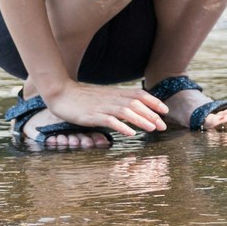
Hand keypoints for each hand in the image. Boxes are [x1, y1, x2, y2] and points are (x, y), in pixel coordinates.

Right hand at [37, 78, 167, 136]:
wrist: (61, 93)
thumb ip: (117, 100)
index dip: (154, 102)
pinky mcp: (92, 115)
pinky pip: (109, 120)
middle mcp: (112, 98)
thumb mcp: (104, 96)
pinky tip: (130, 133)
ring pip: (126, 111)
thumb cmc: (83, 97)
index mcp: (116, 93)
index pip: (140, 94)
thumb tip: (133, 108)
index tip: (165, 111)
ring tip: (152, 128)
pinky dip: (121, 126)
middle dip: (152, 115)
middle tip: (162, 126)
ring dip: (141, 120)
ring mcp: (102, 106)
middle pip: (136, 104)